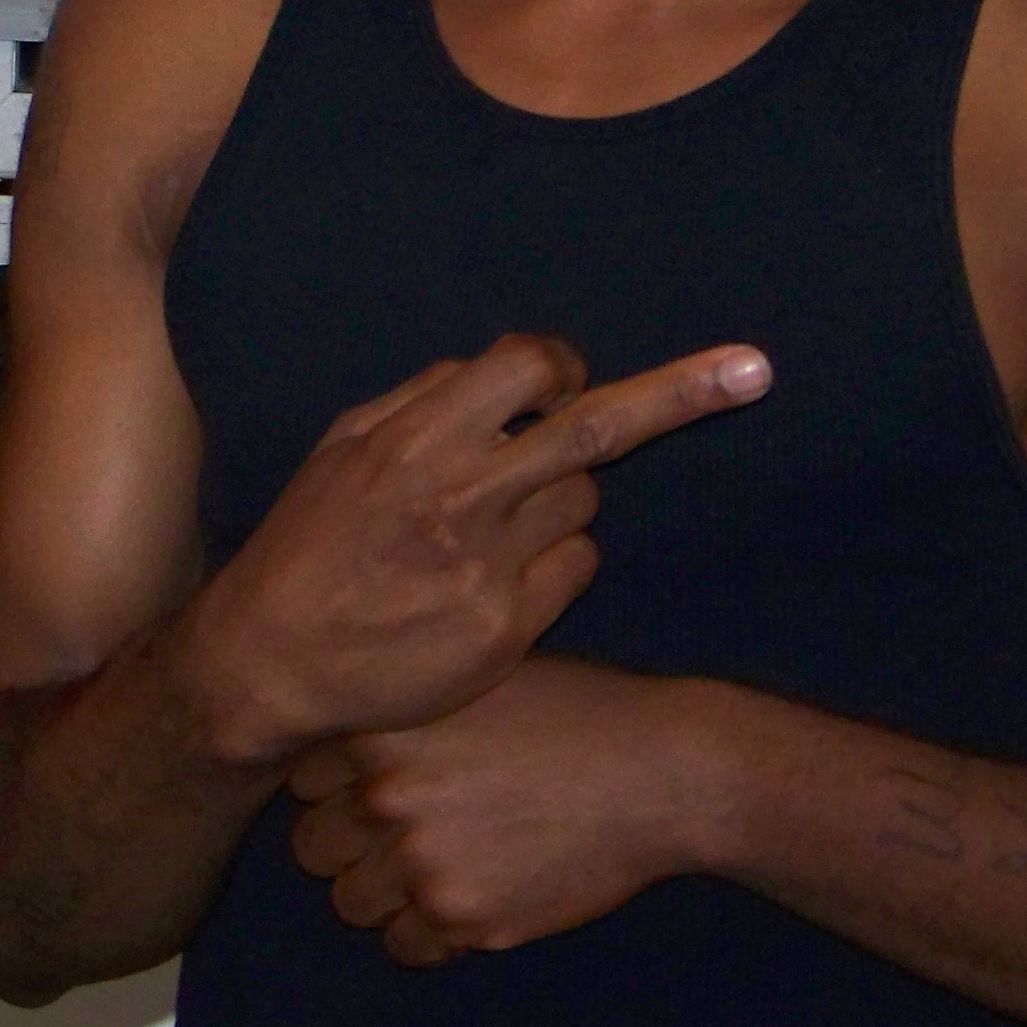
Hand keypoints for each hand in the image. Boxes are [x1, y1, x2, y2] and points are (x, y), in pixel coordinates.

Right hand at [183, 334, 768, 760]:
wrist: (272, 660)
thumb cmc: (306, 542)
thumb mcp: (341, 448)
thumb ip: (421, 401)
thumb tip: (504, 374)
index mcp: (415, 438)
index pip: (526, 367)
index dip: (557, 365)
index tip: (565, 376)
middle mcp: (461, 495)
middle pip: (595, 427)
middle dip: (684, 391)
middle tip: (754, 370)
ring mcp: (489, 566)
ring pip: (583, 500)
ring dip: (560, 496)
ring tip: (491, 526)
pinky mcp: (508, 629)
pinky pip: (576, 567)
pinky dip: (555, 562)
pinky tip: (495, 581)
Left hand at [285, 657, 711, 963]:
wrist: (654, 771)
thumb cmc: (568, 711)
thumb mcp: (465, 680)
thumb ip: (394, 710)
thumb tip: (332, 730)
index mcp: (376, 731)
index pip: (298, 780)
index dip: (334, 785)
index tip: (369, 786)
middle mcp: (384, 798)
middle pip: (311, 847)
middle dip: (349, 843)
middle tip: (399, 833)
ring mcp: (421, 864)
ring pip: (350, 903)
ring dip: (383, 892)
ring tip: (434, 866)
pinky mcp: (464, 921)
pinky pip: (404, 947)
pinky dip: (426, 933)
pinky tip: (467, 896)